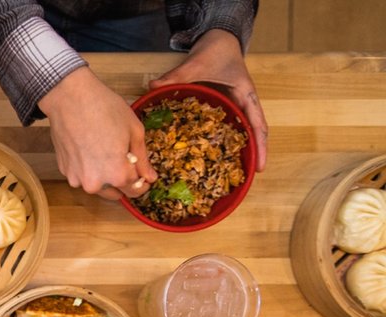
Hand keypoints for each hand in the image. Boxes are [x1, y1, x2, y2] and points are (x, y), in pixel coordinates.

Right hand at [38, 67, 155, 200]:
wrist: (69, 98)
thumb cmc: (104, 109)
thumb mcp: (134, 130)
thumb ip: (143, 159)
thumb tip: (150, 178)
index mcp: (117, 174)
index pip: (134, 191)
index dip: (142, 182)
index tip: (142, 173)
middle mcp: (95, 184)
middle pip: (115, 194)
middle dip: (122, 181)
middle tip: (123, 160)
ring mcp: (77, 179)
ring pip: (98, 187)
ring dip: (104, 177)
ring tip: (104, 153)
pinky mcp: (65, 171)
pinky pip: (82, 177)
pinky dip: (88, 169)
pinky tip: (89, 149)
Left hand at [149, 29, 267, 170]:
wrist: (218, 39)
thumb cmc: (215, 50)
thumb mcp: (196, 64)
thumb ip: (176, 76)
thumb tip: (153, 86)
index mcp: (245, 94)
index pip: (257, 124)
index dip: (260, 146)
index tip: (260, 166)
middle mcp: (243, 103)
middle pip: (253, 133)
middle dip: (253, 154)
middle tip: (248, 178)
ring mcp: (235, 105)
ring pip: (241, 132)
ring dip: (239, 151)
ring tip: (231, 175)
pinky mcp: (224, 107)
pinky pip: (226, 127)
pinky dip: (222, 142)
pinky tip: (211, 158)